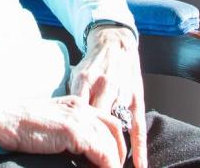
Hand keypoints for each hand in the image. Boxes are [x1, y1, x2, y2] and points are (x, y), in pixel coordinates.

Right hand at [0, 95, 126, 167]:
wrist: (5, 118)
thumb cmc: (20, 124)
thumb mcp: (51, 122)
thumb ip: (67, 130)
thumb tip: (79, 149)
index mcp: (76, 104)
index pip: (107, 120)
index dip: (114, 139)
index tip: (114, 156)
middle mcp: (81, 107)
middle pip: (114, 129)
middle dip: (120, 151)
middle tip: (116, 167)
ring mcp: (78, 118)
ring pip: (110, 142)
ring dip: (114, 161)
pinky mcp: (74, 131)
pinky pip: (102, 152)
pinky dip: (107, 164)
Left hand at [71, 26, 147, 167]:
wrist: (116, 44)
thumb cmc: (93, 64)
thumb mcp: (76, 75)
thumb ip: (72, 97)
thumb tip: (60, 120)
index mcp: (84, 80)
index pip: (76, 113)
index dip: (71, 133)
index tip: (65, 150)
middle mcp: (104, 87)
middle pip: (95, 122)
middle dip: (91, 143)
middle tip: (89, 162)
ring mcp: (122, 94)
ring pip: (115, 126)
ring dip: (112, 148)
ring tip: (109, 166)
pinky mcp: (137, 99)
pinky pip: (138, 127)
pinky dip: (138, 147)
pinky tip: (138, 165)